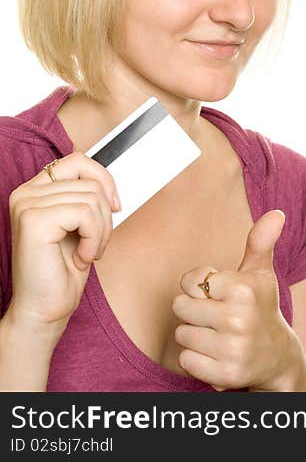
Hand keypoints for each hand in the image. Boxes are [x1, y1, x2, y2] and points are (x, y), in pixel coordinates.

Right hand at [7, 151, 119, 332]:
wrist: (45, 307)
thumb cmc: (63, 270)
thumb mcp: (79, 226)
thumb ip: (87, 199)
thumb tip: (113, 184)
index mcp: (35, 191)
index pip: (77, 160)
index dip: (103, 178)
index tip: (115, 204)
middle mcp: (26, 194)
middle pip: (91, 183)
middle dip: (106, 216)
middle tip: (97, 243)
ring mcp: (27, 205)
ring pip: (92, 199)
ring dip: (102, 232)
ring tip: (89, 252)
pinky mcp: (35, 221)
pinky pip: (86, 215)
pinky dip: (95, 239)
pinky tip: (83, 258)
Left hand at [171, 209, 299, 390]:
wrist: (278, 357)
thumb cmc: (261, 308)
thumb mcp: (261, 274)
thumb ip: (260, 242)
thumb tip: (276, 213)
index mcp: (244, 288)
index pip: (190, 281)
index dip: (200, 288)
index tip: (220, 295)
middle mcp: (239, 318)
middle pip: (181, 308)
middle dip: (195, 312)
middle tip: (219, 317)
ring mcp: (232, 347)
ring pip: (182, 335)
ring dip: (195, 337)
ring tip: (220, 336)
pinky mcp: (225, 374)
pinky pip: (186, 361)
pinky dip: (197, 360)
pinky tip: (218, 355)